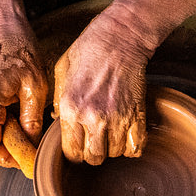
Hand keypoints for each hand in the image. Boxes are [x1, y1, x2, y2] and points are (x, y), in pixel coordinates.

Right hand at [0, 32, 47, 170]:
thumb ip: (32, 120)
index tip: (28, 159)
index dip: (8, 158)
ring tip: (27, 133)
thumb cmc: (20, 50)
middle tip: (29, 151)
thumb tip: (32, 146)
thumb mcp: (35, 87)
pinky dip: (2, 129)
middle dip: (6, 153)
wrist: (2, 25)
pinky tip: (20, 120)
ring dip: (4, 141)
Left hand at [54, 7, 156, 164]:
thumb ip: (58, 101)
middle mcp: (93, 117)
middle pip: (93, 158)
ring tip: (110, 133)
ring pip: (114, 154)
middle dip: (92, 153)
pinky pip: (136, 147)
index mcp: (70, 108)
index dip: (74, 152)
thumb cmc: (88, 50)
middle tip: (94, 140)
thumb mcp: (61, 72)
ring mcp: (117, 118)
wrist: (120, 37)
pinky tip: (126, 136)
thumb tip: (58, 121)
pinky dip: (131, 147)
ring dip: (112, 148)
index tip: (78, 144)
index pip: (71, 152)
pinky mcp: (137, 115)